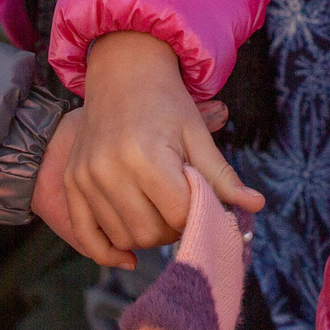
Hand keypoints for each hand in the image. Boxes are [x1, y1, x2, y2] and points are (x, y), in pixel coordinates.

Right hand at [53, 32, 260, 268]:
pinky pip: (86, 235)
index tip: (201, 202)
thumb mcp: (198, 134)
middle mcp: (110, 169)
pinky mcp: (72, 183)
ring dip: (146, 237)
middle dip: (173, 230)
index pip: (178, 214)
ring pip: (123, 237)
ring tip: (159, 211)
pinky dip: (107, 251)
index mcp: (147, 156)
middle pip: (149, 233)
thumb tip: (256, 205)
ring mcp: (86, 178)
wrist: (123, 73)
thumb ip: (222, 176)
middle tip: (181, 207)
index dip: (196, 216)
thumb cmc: (167, 103)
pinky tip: (128, 256)